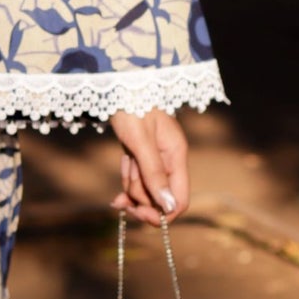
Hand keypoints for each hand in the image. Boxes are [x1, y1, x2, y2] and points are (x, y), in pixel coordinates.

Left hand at [109, 108, 190, 226]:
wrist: (118, 83)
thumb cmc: (131, 104)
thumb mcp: (140, 140)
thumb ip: (153, 173)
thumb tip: (168, 206)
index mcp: (176, 155)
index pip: (180, 199)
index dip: (162, 213)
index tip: (140, 214)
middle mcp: (169, 159)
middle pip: (159, 196)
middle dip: (140, 197)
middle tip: (122, 196)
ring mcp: (155, 158)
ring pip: (145, 188)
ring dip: (130, 186)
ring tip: (123, 166)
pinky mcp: (141, 155)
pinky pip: (136, 178)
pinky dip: (127, 180)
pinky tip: (120, 176)